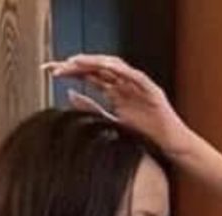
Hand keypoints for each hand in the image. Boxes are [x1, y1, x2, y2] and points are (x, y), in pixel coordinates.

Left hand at [44, 54, 193, 156]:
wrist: (169, 147)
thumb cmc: (145, 139)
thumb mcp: (111, 124)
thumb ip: (92, 110)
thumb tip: (70, 95)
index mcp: (114, 93)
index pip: (89, 76)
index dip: (71, 72)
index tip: (52, 73)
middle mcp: (124, 85)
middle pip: (98, 68)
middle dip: (78, 64)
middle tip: (59, 66)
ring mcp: (137, 86)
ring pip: (114, 67)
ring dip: (95, 62)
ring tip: (78, 62)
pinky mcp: (151, 90)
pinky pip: (134, 75)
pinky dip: (121, 69)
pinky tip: (106, 66)